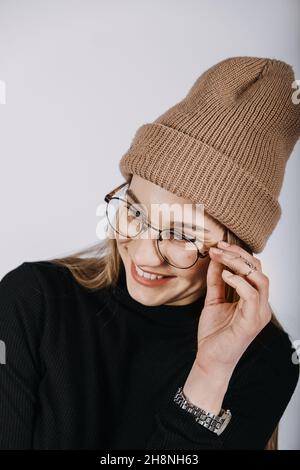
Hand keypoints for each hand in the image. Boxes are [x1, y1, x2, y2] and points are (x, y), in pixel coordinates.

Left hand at [195, 241, 271, 375]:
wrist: (210, 360)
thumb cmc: (214, 334)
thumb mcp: (213, 301)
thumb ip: (215, 282)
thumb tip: (215, 260)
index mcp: (253, 299)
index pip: (253, 269)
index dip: (237, 254)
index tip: (217, 246)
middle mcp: (260, 304)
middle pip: (258, 269)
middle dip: (238, 254)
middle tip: (218, 248)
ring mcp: (258, 313)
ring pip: (260, 278)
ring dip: (239, 264)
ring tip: (221, 258)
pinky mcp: (252, 321)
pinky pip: (252, 295)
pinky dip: (239, 281)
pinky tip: (224, 275)